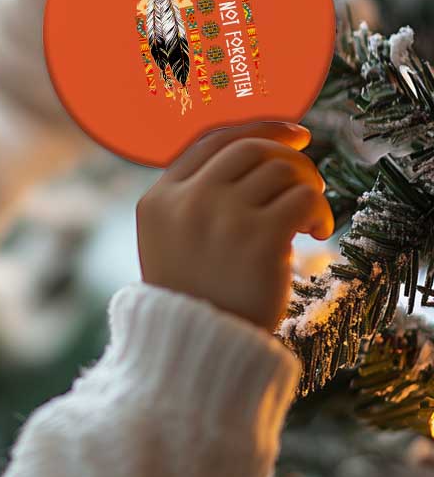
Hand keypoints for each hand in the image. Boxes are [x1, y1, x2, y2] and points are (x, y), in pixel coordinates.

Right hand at [136, 122, 334, 333]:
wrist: (196, 348)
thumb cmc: (193, 296)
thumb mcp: (169, 241)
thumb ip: (190, 199)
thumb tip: (254, 152)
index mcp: (158, 199)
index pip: (210, 140)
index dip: (257, 128)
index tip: (291, 134)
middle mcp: (187, 201)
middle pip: (250, 148)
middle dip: (289, 156)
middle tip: (308, 179)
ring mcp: (222, 217)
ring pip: (282, 170)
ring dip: (308, 187)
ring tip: (310, 219)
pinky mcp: (259, 238)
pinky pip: (304, 199)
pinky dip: (319, 211)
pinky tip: (317, 233)